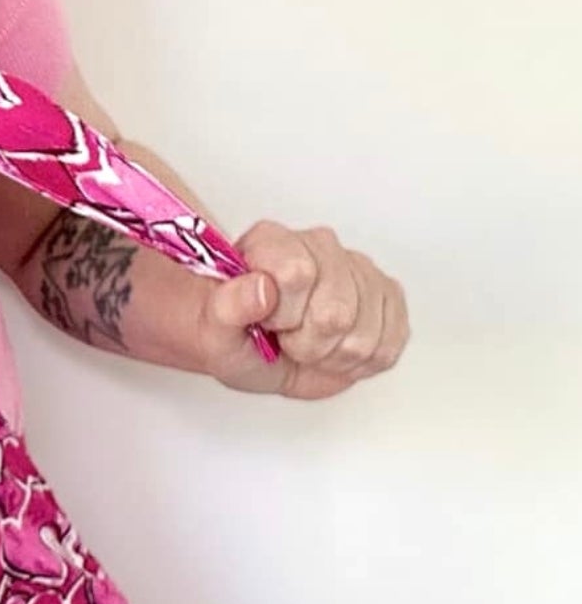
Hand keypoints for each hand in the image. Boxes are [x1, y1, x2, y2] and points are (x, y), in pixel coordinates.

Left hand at [200, 222, 410, 398]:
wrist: (259, 353)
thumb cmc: (236, 336)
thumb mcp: (214, 330)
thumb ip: (228, 306)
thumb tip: (261, 287)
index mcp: (273, 241)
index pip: (298, 274)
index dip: (283, 315)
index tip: (267, 323)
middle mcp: (321, 245)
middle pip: (336, 312)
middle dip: (307, 343)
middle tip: (286, 339)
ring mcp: (360, 269)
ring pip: (365, 333)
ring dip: (332, 355)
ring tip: (309, 346)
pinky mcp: (388, 297)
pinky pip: (389, 344)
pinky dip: (360, 362)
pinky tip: (335, 350)